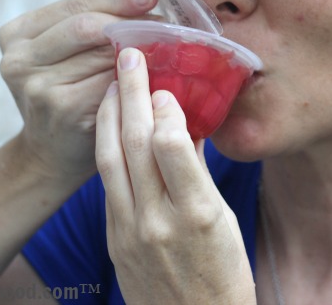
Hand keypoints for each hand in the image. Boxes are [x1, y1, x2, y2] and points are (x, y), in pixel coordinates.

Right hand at [0, 0, 156, 181]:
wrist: (50, 154)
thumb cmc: (67, 93)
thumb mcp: (63, 55)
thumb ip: (90, 27)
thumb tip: (147, 0)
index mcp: (17, 33)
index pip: (76, 5)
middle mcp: (19, 59)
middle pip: (88, 26)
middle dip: (130, 21)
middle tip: (165, 22)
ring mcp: (39, 86)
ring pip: (104, 54)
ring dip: (141, 48)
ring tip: (168, 45)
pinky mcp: (65, 109)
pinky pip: (112, 83)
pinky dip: (137, 77)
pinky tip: (156, 74)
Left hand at [96, 48, 255, 304]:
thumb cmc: (223, 275)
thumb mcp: (224, 222)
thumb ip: (199, 174)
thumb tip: (186, 126)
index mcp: (199, 215)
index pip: (173, 147)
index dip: (166, 108)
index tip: (165, 85)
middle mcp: (159, 221)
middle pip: (137, 144)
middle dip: (131, 94)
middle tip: (130, 57)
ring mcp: (130, 231)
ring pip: (112, 160)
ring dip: (109, 114)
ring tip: (112, 83)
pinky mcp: (114, 239)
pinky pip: (107, 183)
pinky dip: (107, 146)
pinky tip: (109, 125)